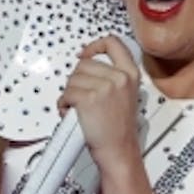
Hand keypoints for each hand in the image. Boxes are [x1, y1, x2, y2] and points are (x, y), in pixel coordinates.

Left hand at [58, 35, 142, 165]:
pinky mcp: (88, 98)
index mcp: (130, 74)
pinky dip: (63, 105)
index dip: (94, 46)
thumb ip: (112, 77)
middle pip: (84, 64)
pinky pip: (65, 94)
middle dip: (77, 80)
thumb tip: (88, 64)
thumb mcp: (126, 95)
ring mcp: (104, 87)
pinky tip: (72, 114)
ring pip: (72, 79)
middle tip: (82, 97)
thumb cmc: (119, 129)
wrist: (118, 151)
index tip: (85, 53)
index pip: (113, 43)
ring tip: (78, 108)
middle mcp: (119, 78)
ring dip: (69, 94)